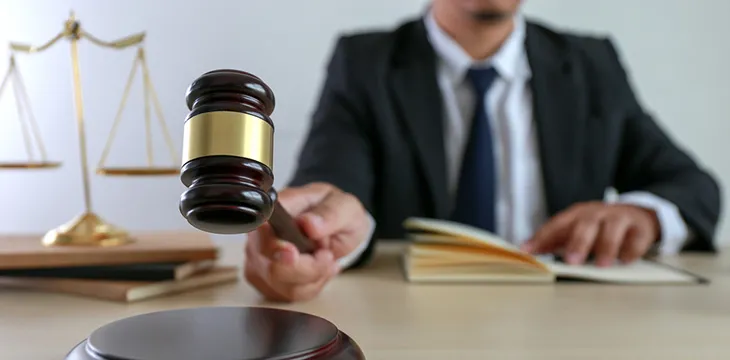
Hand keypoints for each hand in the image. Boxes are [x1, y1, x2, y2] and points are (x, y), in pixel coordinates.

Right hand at [244, 182, 370, 301]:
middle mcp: (260, 234)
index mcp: (277, 208)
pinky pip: (287, 295)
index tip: (293, 254)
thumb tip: (309, 224)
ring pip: (280, 285)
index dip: (274, 247)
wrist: (338, 228)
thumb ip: (330, 214)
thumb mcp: (345, 206)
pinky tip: (318, 270)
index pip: (262, 230)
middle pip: (271, 267)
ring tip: (325, 259)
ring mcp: (260, 258)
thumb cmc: (336, 212)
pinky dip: (310, 286)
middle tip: (327, 255)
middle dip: (307, 268)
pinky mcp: (265, 279)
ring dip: (312, 278)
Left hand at [521, 202, 659, 266]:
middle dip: (578, 242)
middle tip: (571, 260)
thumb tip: (527, 251)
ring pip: (612, 228)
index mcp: (577, 214)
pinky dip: (631, 250)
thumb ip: (554, 241)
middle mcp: (597, 214)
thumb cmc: (600, 226)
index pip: (557, 224)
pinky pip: (636, 238)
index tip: (529, 251)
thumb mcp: (576, 230)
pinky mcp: (640, 228)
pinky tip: (625, 260)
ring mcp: (619, 219)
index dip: (542, 237)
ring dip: (606, 246)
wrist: (637, 216)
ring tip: (602, 264)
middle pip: (585, 224)